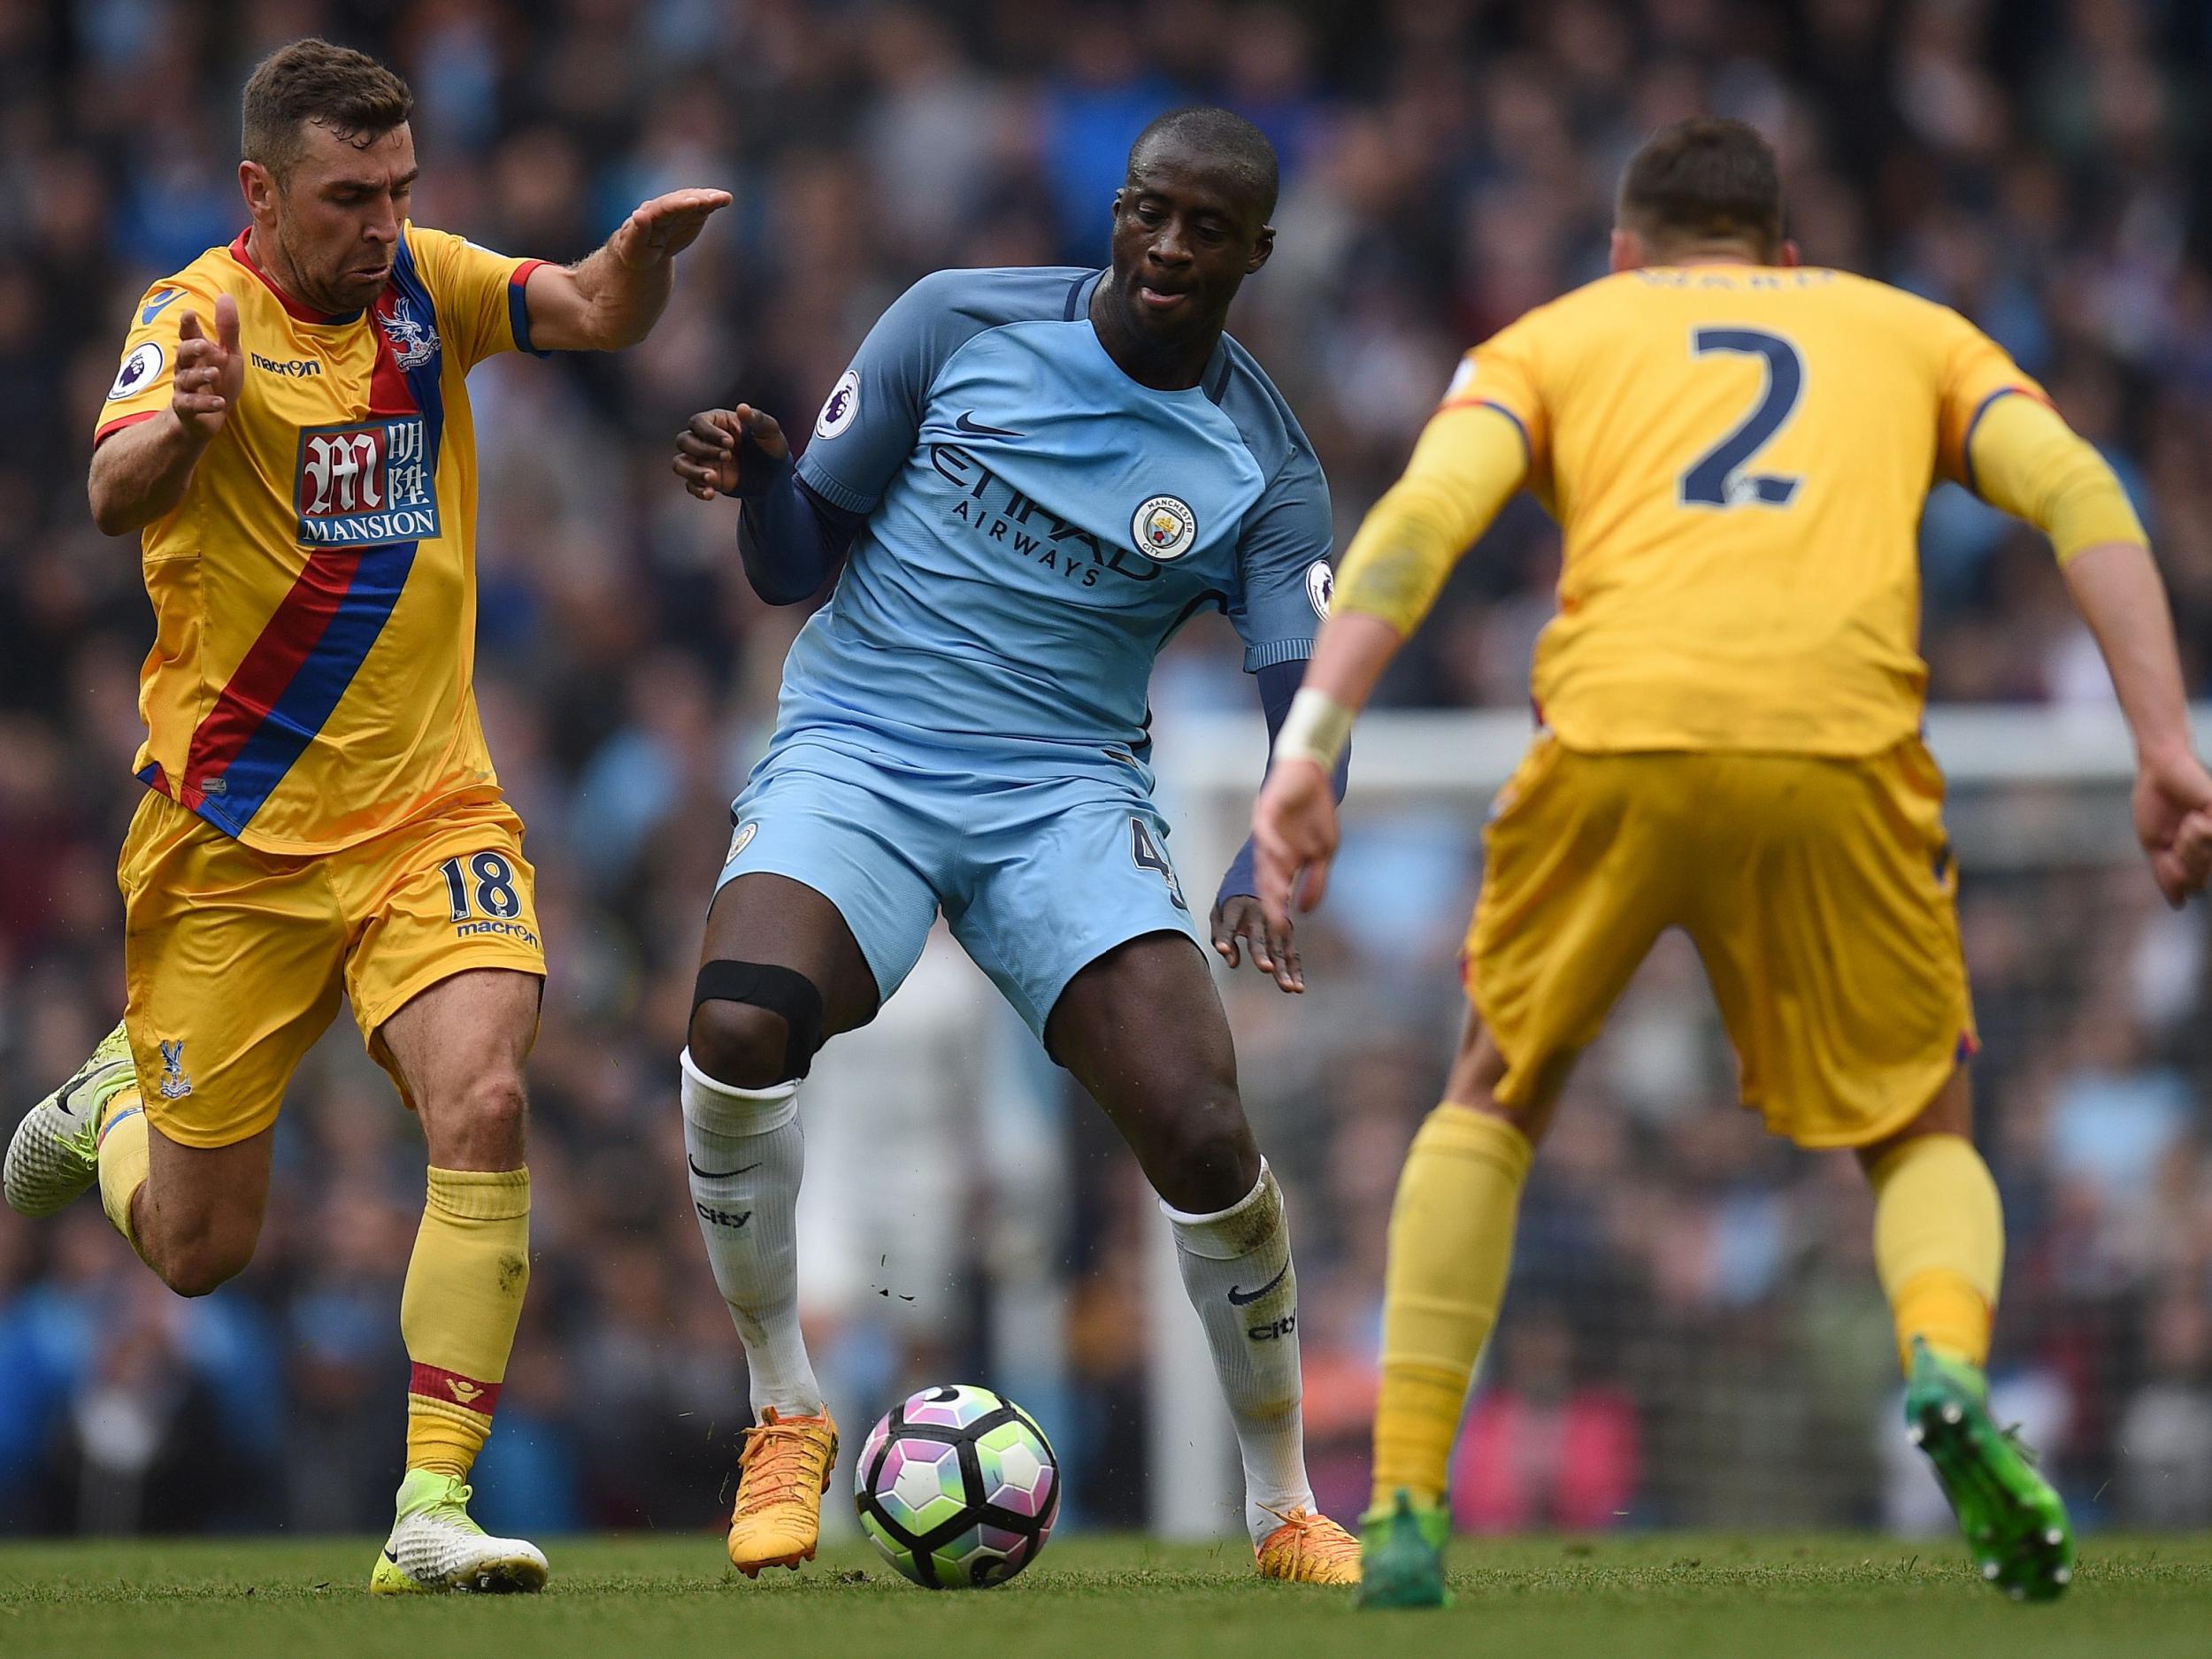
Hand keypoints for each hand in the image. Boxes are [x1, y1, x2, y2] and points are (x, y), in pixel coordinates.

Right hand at [172, 295, 241, 440]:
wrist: (206, 418)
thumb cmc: (217, 381)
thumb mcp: (228, 354)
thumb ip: (227, 329)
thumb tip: (225, 295)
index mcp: (196, 353)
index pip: (189, 335)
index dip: (188, 325)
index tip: (189, 313)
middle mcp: (186, 368)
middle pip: (182, 354)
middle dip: (191, 348)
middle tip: (203, 344)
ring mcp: (184, 388)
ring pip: (186, 379)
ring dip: (200, 375)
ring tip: (214, 373)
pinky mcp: (186, 409)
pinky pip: (192, 405)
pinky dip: (205, 403)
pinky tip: (219, 402)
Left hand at [608, 188, 732, 268]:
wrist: (646, 250)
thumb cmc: (637, 250)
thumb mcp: (634, 246)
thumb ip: (638, 231)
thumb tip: (639, 214)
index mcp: (650, 213)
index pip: (666, 207)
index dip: (680, 204)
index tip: (694, 202)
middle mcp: (666, 206)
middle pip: (683, 200)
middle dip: (698, 198)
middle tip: (712, 199)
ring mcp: (680, 208)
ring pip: (695, 200)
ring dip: (709, 198)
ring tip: (724, 198)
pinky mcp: (692, 214)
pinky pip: (704, 206)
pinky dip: (714, 202)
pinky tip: (726, 199)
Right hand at [673, 404, 786, 501]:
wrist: (774, 475)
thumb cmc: (771, 447)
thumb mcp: (770, 431)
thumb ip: (757, 419)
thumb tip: (742, 408)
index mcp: (716, 422)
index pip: (697, 422)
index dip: (709, 433)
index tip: (730, 443)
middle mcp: (704, 439)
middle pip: (683, 441)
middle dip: (703, 450)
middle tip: (728, 457)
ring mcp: (702, 460)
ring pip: (679, 463)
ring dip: (692, 471)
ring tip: (712, 478)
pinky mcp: (705, 479)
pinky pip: (689, 484)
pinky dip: (697, 489)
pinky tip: (711, 493)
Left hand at [1212, 893, 1302, 992]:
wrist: (1257, 877)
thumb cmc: (1232, 903)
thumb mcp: (1219, 913)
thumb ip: (1220, 936)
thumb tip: (1231, 962)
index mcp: (1236, 907)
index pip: (1229, 924)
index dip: (1226, 937)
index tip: (1223, 949)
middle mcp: (1258, 914)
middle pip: (1259, 938)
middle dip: (1262, 954)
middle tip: (1266, 969)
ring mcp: (1276, 922)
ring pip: (1279, 948)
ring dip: (1284, 968)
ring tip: (1288, 987)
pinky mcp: (1287, 931)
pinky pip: (1292, 953)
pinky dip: (1295, 970)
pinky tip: (1297, 987)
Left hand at [1251, 758, 1339, 938]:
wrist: (1311, 773)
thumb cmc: (1316, 811)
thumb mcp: (1324, 851)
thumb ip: (1316, 880)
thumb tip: (1305, 909)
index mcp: (1283, 860)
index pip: (1276, 890)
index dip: (1278, 909)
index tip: (1283, 931)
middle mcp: (1270, 849)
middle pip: (1266, 880)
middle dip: (1271, 902)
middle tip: (1275, 923)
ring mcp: (1267, 831)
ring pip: (1264, 860)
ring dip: (1271, 879)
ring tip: (1277, 897)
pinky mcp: (1266, 812)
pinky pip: (1266, 832)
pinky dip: (1274, 845)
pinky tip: (1282, 858)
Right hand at [2133, 745, 2211, 906]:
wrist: (2158, 771)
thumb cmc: (2156, 803)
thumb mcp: (2155, 845)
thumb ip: (2165, 874)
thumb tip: (2178, 904)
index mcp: (2199, 854)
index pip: (2194, 886)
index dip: (2175, 877)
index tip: (2167, 851)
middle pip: (2201, 877)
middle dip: (2181, 860)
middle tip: (2177, 834)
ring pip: (2207, 861)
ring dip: (2188, 846)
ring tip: (2186, 822)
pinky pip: (2210, 839)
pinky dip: (2196, 831)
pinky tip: (2193, 815)